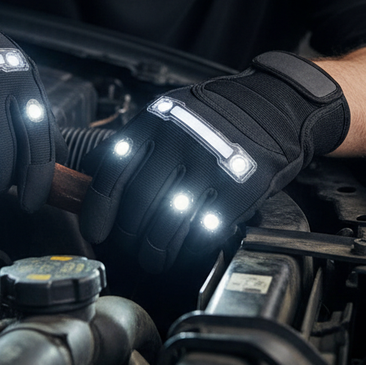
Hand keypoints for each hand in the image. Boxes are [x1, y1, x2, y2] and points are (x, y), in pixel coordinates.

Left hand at [79, 52, 349, 271]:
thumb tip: (93, 174)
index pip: (113, 174)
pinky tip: (186, 249)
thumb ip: (138, 143)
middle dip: (128, 235)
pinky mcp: (239, 187)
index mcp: (156, 123)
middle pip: (138, 204)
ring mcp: (209, 165)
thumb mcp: (169, 113)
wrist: (272, 105)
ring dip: (156, 250)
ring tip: (154, 259)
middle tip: (129, 247)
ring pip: (168, 222)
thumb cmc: (215, 115)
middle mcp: (179, 142)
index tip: (95, 230)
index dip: (98, 210)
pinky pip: (205, 228)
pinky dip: (190, 246)